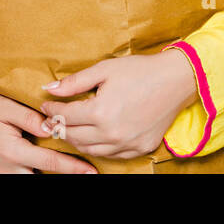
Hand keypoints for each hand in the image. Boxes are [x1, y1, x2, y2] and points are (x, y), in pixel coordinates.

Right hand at [0, 89, 97, 173]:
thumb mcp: (7, 108)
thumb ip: (31, 119)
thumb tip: (53, 128)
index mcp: (12, 151)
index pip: (50, 163)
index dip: (73, 168)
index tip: (90, 172)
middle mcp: (5, 168)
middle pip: (41, 179)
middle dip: (62, 176)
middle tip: (83, 172)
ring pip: (28, 181)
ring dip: (45, 175)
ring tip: (66, 168)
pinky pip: (15, 179)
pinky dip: (29, 174)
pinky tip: (38, 168)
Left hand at [39, 49, 199, 159]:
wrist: (177, 80)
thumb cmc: (140, 71)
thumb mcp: (104, 69)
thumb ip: (75, 82)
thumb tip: (49, 88)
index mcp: (100, 112)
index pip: (64, 116)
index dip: (51, 110)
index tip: (46, 105)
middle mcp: (111, 133)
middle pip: (73, 136)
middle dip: (58, 127)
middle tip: (52, 119)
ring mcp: (126, 144)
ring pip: (89, 150)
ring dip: (76, 140)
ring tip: (70, 128)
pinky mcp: (139, 148)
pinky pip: (111, 154)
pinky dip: (98, 147)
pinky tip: (95, 136)